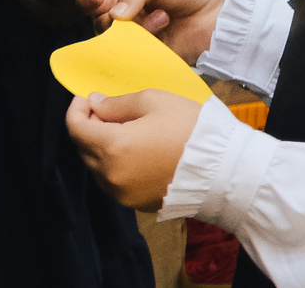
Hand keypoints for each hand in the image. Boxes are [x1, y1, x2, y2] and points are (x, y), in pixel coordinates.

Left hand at [65, 90, 202, 210]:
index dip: (76, 109)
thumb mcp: (154, 102)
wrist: (229, 173)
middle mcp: (113, 176)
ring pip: (98, 168)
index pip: (75, 128)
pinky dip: (117, 165)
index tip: (86, 98)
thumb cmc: (194, 131)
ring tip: (123, 130)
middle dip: (89, 126)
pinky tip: (135, 152)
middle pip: (84, 148)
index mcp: (113, 148)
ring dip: (102, 147)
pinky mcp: (140, 205)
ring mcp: (126, 195)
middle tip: (106, 110)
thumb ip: (117, 104)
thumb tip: (95, 105)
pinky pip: (116, 182)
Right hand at [76, 0, 229, 63]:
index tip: (92, 1)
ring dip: (139, 29)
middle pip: (104, 23)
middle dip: (118, 17)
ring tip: (164, 19)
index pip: (98, 0)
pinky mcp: (157, 57)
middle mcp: (132, 18)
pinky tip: (161, 35)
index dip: (90, 1)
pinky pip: (138, 59)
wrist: (227, 13)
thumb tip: (114, 16)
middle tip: (143, 10)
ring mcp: (144, 39)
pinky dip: (143, 50)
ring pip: (120, 42)